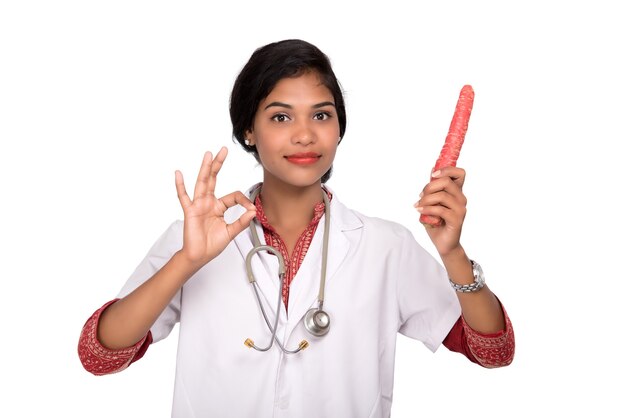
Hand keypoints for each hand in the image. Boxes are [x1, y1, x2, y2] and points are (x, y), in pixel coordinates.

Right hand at [175, 147, 255, 267]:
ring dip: (205, 168)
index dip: (243, 200)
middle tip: (223, 150)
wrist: (199, 256)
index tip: (250, 209)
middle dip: (218, 165)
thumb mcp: (231, 232)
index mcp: (218, 207)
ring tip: (208, 154)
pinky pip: (184, 197)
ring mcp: (198, 205)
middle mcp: (208, 202)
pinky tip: (178, 174)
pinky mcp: (190, 211)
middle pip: (214, 179)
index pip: (233, 196)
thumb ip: (241, 222)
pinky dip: (180, 186)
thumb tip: (253, 211)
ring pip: (202, 183)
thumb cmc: (212, 245)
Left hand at [415, 167, 466, 256]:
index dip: (446, 170)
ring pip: (442, 196)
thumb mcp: (433, 202)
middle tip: (420, 196)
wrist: (443, 243)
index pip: (460, 173)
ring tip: (418, 206)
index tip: (433, 175)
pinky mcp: (457, 220)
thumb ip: (434, 188)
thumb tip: (432, 169)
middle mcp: (461, 199)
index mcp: (456, 192)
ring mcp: (460, 209)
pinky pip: (440, 210)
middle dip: (429, 186)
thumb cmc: (437, 222)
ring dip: (426, 200)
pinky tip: (420, 211)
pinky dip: (427, 209)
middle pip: (447, 182)